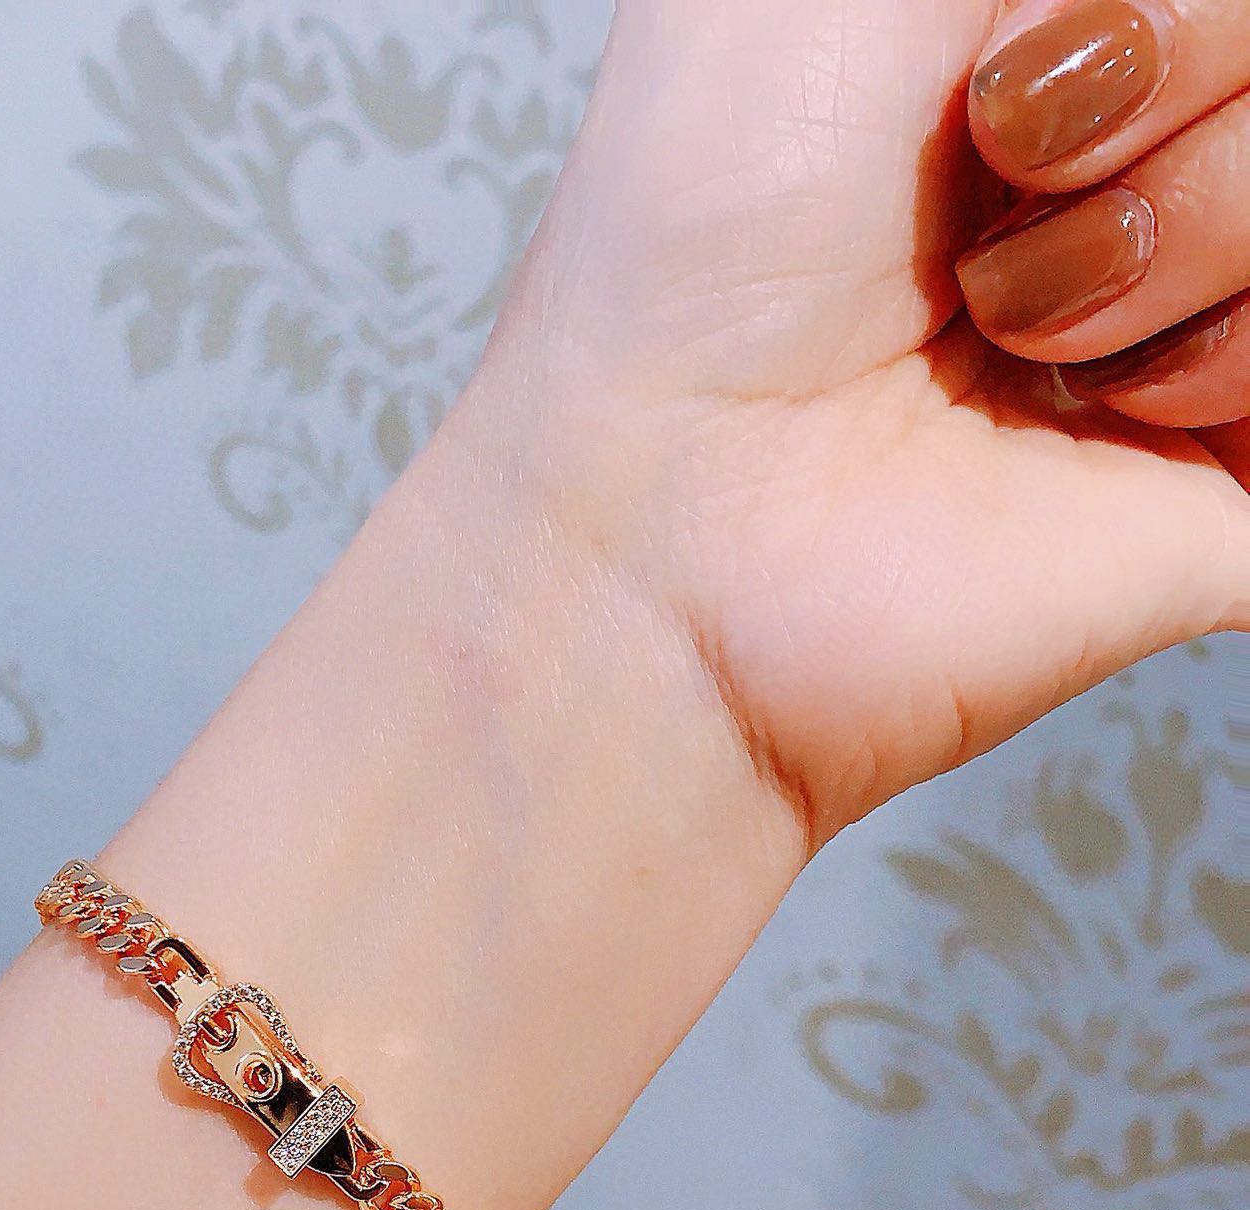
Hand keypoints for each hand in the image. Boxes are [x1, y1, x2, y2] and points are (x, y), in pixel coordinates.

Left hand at [481, 0, 1249, 842]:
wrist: (672, 505)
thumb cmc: (698, 238)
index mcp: (1050, 25)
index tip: (1005, 54)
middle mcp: (1134, 160)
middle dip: (1166, 63)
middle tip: (1007, 176)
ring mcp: (1195, 313)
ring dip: (1176, 224)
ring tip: (1008, 321)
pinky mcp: (1237, 473)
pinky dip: (1223, 351)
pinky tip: (1094, 407)